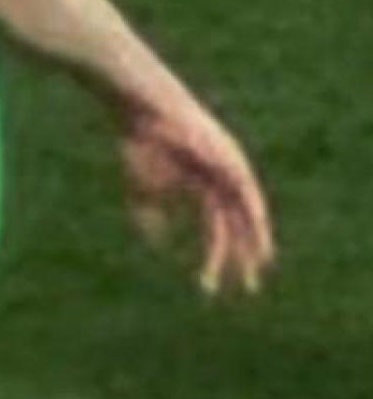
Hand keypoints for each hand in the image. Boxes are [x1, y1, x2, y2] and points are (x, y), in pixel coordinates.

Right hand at [120, 99, 274, 295]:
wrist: (144, 110)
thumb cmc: (139, 145)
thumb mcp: (142, 188)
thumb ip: (149, 214)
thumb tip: (156, 241)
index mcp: (203, 187)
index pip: (219, 228)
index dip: (220, 255)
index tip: (215, 282)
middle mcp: (222, 178)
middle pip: (238, 224)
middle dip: (242, 256)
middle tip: (248, 287)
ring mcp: (227, 165)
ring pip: (247, 210)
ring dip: (253, 239)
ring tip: (259, 265)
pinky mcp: (229, 155)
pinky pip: (247, 189)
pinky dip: (252, 212)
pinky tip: (256, 231)